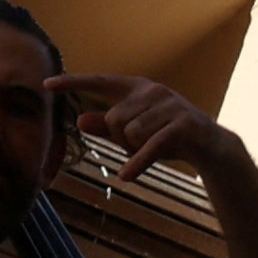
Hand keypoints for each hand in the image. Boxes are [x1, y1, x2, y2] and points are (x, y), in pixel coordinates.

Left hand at [44, 73, 233, 181]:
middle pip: (113, 119)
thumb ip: (106, 127)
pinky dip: (136, 163)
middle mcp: (152, 90)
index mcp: (138, 88)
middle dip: (120, 139)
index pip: (100, 82)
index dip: (73, 82)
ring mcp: (169, 105)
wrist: (212, 146)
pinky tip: (126, 176)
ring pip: (129, 133)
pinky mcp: (182, 124)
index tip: (46, 84)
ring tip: (153, 149)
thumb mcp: (135, 132)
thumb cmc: (167, 136)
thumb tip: (79, 120)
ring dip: (135, 149)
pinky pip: (148, 146)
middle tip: (140, 145)